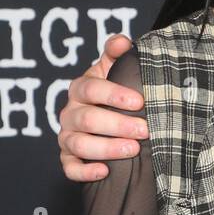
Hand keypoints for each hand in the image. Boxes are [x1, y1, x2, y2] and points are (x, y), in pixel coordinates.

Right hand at [58, 32, 146, 180]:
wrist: (107, 119)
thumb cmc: (115, 92)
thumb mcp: (116, 69)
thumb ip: (118, 52)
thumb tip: (121, 42)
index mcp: (81, 89)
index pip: (91, 89)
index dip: (114, 94)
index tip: (139, 101)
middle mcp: (70, 113)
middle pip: (88, 119)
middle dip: (117, 125)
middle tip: (144, 130)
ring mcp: (68, 136)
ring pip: (79, 145)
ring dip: (107, 148)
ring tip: (133, 150)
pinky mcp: (68, 158)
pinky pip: (70, 168)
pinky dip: (84, 171)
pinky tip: (104, 172)